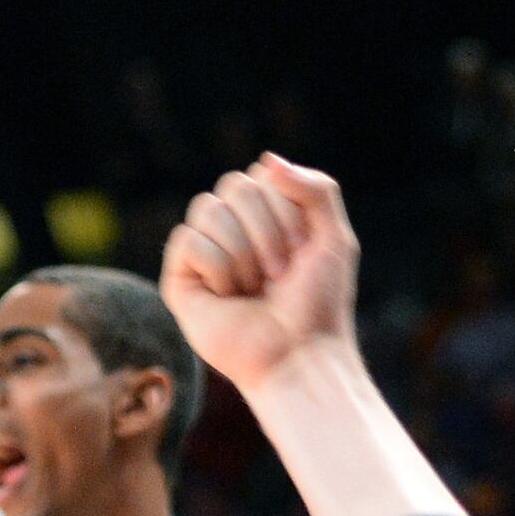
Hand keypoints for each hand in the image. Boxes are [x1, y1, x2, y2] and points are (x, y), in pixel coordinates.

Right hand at [161, 156, 362, 391]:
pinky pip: (188, 240)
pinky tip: (229, 297)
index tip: (303, 252)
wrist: (299, 356)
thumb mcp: (334, 238)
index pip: (262, 176)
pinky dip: (219, 269)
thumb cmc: (318, 304)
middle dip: (268, 232)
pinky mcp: (180, 277)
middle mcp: (231, 227)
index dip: (287, 212)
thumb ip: (316, 189)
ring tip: (255, 289)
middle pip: (234, 186)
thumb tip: (267, 159)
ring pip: (209, 209)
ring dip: (245, 254)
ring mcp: (204, 250)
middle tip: (280, 275)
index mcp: (266, 213)